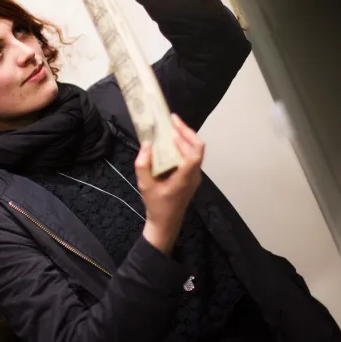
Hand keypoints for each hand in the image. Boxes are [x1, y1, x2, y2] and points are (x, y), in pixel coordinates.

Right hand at [135, 114, 204, 253]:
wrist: (166, 222)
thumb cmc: (156, 205)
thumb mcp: (144, 185)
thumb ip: (143, 164)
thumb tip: (146, 144)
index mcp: (184, 178)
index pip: (194, 155)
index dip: (186, 139)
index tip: (173, 129)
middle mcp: (194, 175)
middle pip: (197, 148)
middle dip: (185, 132)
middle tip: (171, 119)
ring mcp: (195, 176)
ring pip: (196, 151)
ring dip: (185, 138)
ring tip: (171, 127)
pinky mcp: (191, 176)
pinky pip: (191, 157)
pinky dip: (183, 146)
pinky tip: (171, 141)